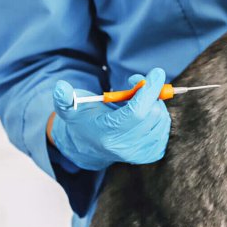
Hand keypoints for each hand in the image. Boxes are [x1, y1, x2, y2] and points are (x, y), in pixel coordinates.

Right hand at [49, 68, 171, 170]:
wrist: (89, 144)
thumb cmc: (83, 120)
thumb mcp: (69, 108)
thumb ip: (64, 98)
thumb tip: (62, 88)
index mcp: (107, 135)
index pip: (137, 112)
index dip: (149, 91)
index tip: (156, 73)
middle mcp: (126, 148)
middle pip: (153, 114)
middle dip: (150, 93)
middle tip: (136, 84)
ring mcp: (141, 153)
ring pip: (162, 119)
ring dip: (154, 103)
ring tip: (138, 99)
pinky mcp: (152, 153)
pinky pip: (165, 128)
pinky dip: (158, 115)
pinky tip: (145, 112)